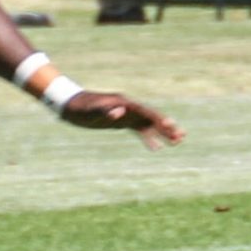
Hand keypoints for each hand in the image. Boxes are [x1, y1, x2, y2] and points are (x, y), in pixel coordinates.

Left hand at [59, 91, 184, 149]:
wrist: (69, 105)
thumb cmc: (79, 108)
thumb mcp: (90, 112)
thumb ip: (105, 111)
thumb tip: (120, 112)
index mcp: (122, 103)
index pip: (144, 111)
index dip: (157, 118)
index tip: (169, 125)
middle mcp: (127, 107)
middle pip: (150, 116)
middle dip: (166, 126)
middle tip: (181, 135)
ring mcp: (125, 114)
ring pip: (148, 124)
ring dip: (161, 133)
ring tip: (177, 142)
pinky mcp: (122, 121)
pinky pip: (139, 130)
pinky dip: (148, 137)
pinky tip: (156, 148)